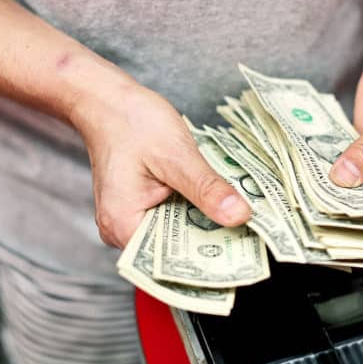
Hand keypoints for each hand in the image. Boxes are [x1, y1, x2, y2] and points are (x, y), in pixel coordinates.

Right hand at [70, 83, 250, 247]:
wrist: (107, 101)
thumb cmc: (130, 122)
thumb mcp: (176, 155)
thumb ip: (207, 188)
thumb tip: (239, 216)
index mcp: (123, 226)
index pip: (171, 261)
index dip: (209, 261)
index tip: (244, 256)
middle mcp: (123, 231)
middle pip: (176, 251)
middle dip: (213, 241)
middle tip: (254, 235)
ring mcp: (131, 221)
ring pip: (178, 234)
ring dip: (207, 225)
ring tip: (241, 219)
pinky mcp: (142, 209)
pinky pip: (174, 219)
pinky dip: (196, 211)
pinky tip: (219, 203)